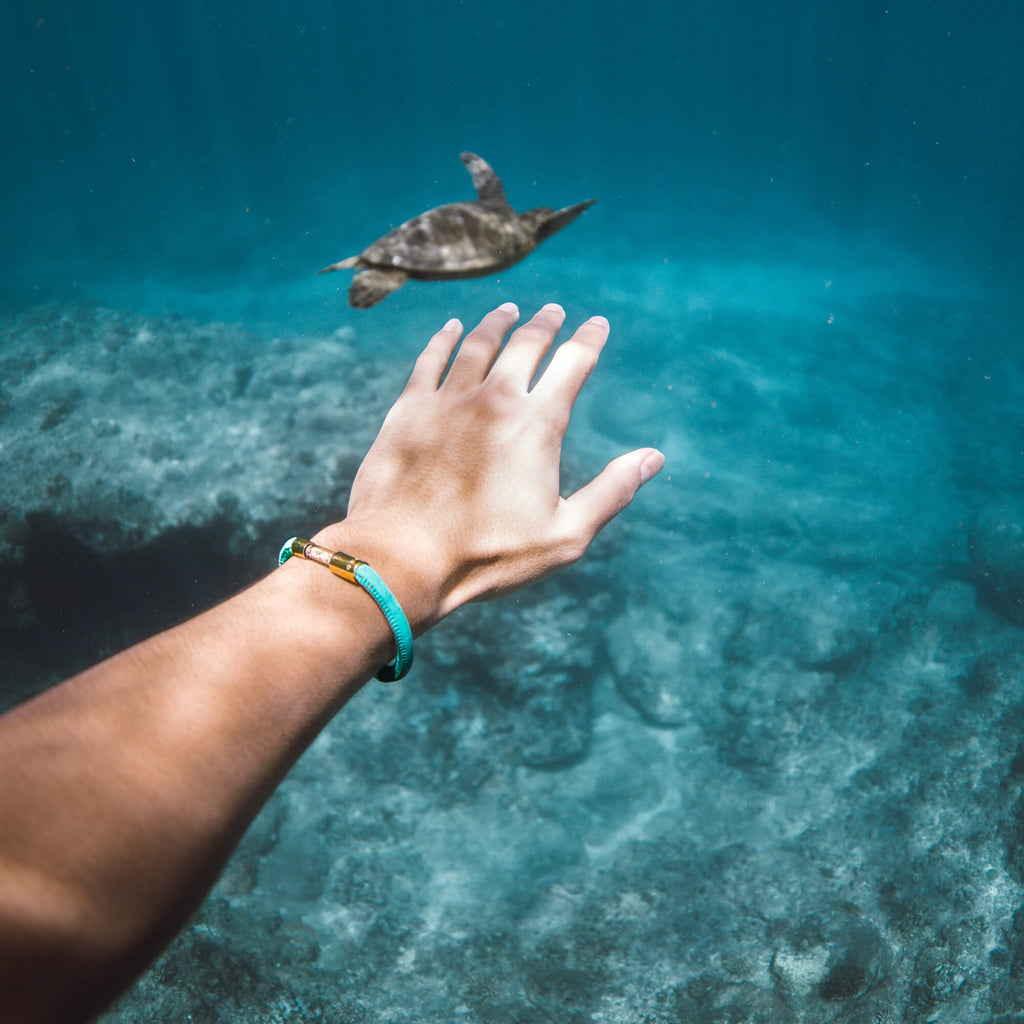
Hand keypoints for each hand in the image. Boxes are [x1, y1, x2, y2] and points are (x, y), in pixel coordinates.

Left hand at [316, 302, 663, 629]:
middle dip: (546, 324)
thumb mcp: (564, 535)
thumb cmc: (488, 554)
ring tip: (509, 310)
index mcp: (538, 425)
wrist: (403, 556)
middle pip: (526, 344)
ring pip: (478, 344)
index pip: (573, 364)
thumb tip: (653, 458)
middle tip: (554, 312)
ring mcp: (448, 400)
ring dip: (498, 322)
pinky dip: (445, 338)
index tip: (598, 325)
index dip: (589, 340)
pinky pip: (430, 360)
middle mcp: (495, 399)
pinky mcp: (408, 410)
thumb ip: (611, 492)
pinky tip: (452, 328)